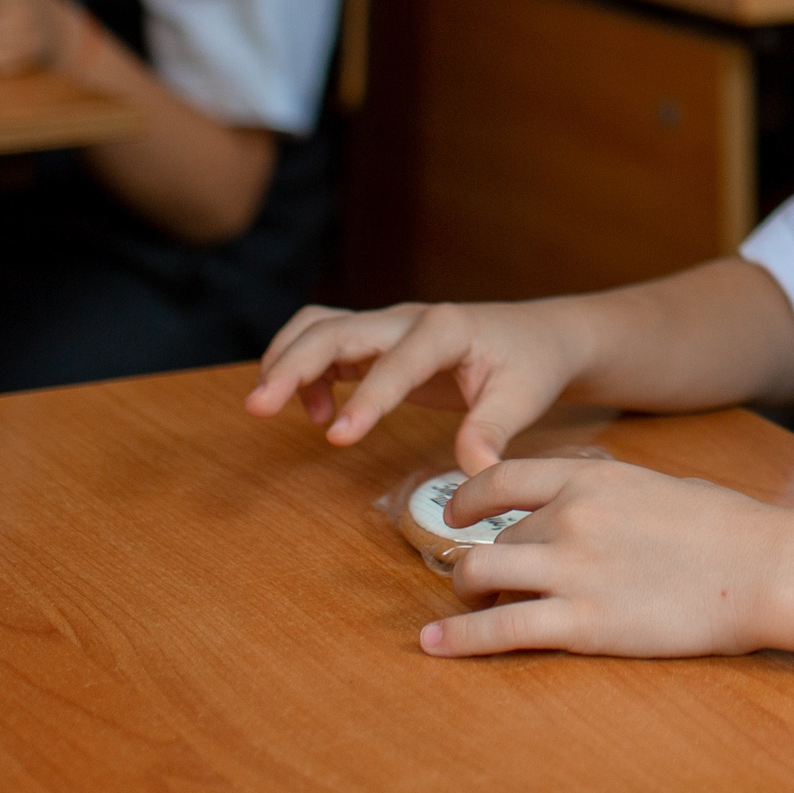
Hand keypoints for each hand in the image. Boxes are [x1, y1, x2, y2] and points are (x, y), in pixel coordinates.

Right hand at [247, 300, 582, 473]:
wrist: (537, 337)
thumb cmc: (530, 365)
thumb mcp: (522, 397)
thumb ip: (494, 431)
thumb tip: (475, 472)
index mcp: (447, 329)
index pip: (398, 361)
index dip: (367, 397)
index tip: (336, 437)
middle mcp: (409, 320)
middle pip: (336, 328)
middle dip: (293, 363)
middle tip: (256, 407)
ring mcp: (389, 328)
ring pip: (321, 327)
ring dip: (286, 360)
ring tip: (265, 407)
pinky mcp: (377, 343)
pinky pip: (327, 345)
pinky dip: (306, 373)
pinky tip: (319, 417)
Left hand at [423, 456, 782, 659]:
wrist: (762, 568)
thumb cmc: (725, 528)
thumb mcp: (658, 487)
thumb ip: (610, 494)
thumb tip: (589, 506)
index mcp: (591, 476)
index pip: (502, 477)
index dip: (467, 497)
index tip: (456, 512)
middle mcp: (570, 516)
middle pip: (493, 538)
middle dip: (482, 561)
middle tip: (483, 582)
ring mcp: (572, 570)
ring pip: (480, 575)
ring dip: (466, 592)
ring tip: (466, 607)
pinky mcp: (581, 624)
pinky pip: (500, 629)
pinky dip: (459, 639)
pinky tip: (433, 646)